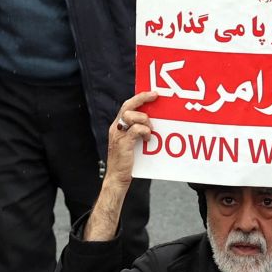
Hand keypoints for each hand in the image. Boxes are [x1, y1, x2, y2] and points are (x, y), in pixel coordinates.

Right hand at [84, 91, 157, 240]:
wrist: (118, 178)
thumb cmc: (127, 162)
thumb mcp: (131, 143)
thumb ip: (137, 132)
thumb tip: (153, 122)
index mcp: (117, 126)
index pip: (127, 106)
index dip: (139, 98)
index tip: (153, 94)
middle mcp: (116, 128)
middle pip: (128, 106)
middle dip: (142, 98)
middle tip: (155, 96)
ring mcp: (118, 135)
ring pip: (133, 116)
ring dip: (145, 121)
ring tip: (150, 131)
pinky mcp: (123, 142)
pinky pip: (136, 130)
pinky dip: (145, 132)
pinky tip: (148, 139)